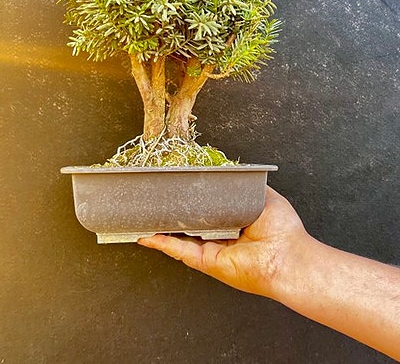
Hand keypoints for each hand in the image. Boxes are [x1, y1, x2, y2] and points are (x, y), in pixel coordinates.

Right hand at [138, 186, 308, 298]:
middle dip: (173, 213)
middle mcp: (221, 235)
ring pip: (180, 238)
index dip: (192, 199)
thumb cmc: (283, 229)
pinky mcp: (207, 261)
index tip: (178, 188)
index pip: (207, 208)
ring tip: (144, 217)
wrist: (287, 256)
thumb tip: (232, 168)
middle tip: (156, 200)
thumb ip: (245, 182)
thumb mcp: (264, 193)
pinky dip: (162, 244)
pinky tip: (147, 236)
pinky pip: (180, 251)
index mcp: (234, 220)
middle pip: (191, 223)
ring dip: (161, 229)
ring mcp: (212, 249)